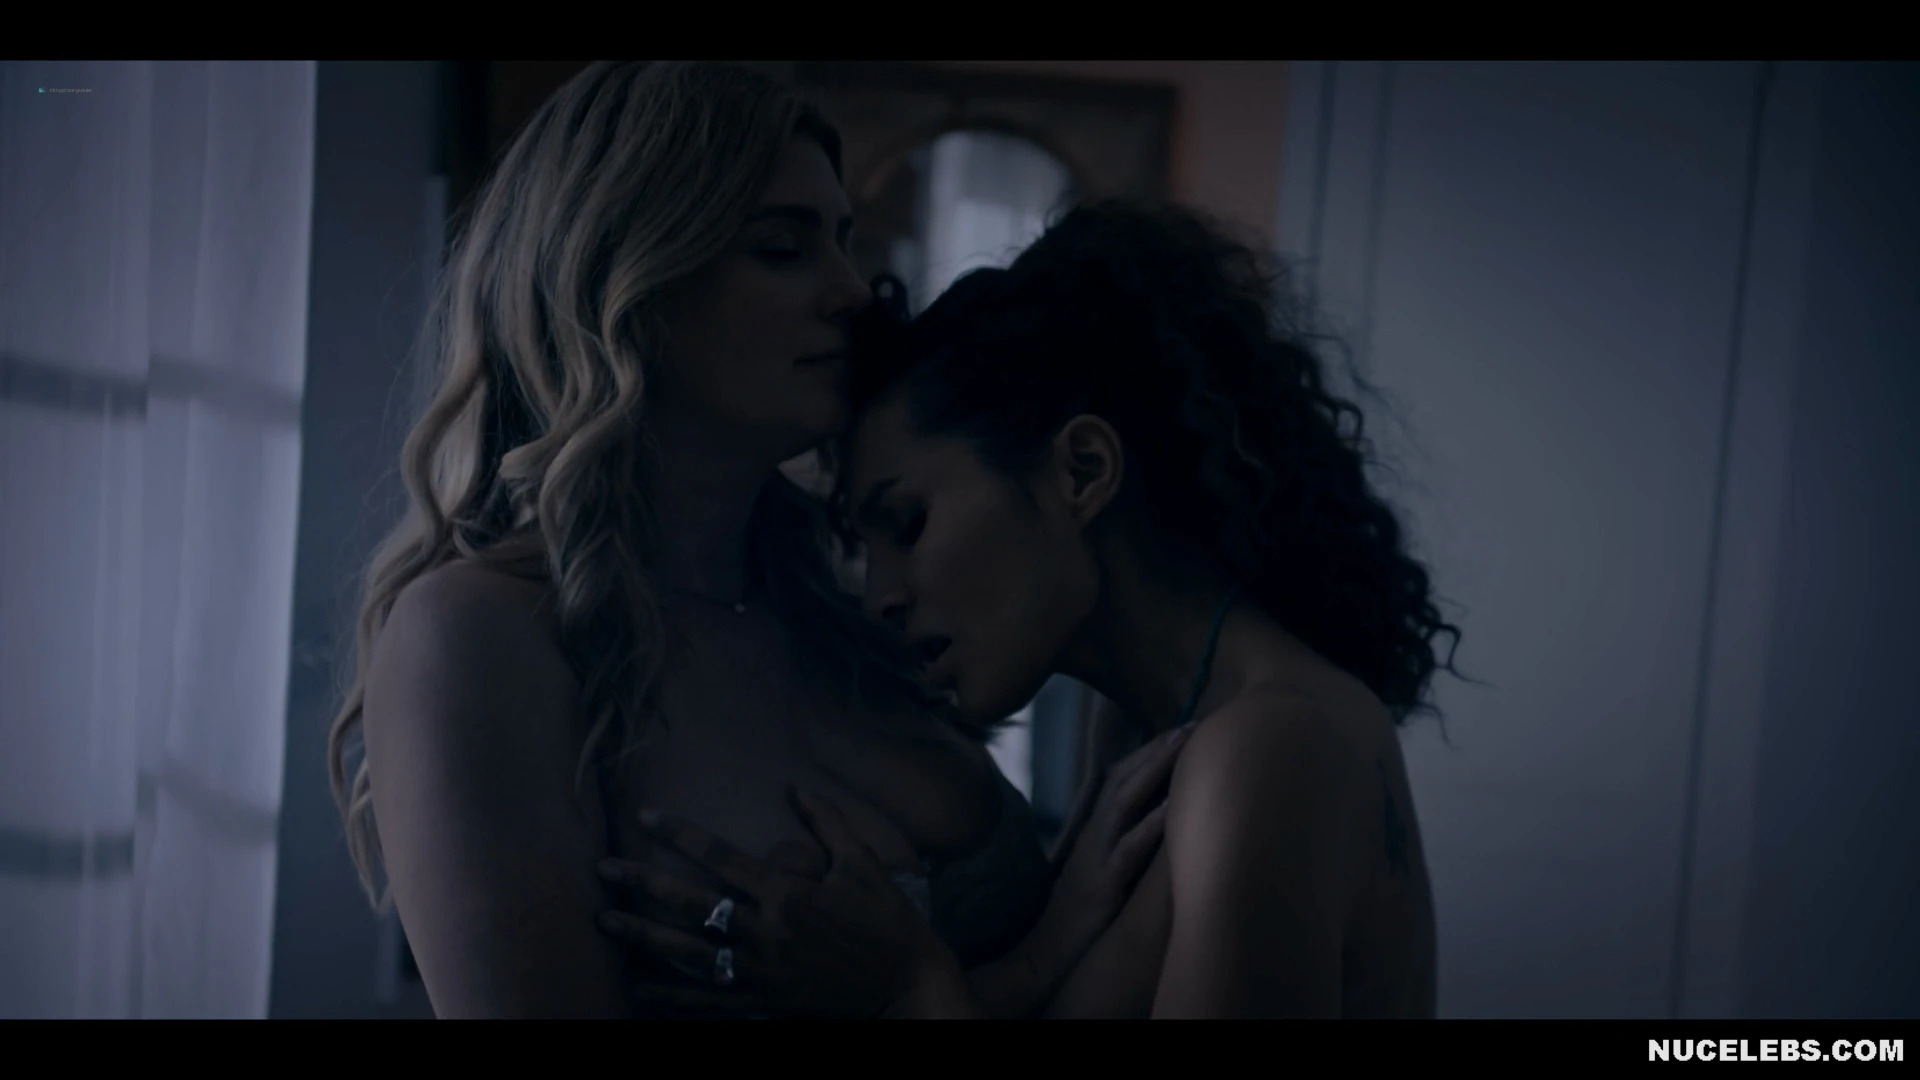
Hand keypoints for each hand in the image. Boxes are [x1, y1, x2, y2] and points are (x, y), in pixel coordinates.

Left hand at [595, 787, 953, 1016]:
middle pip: (690, 905)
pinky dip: (671, 998)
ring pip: (688, 954)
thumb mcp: (863, 863)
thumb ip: (828, 822)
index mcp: (787, 893)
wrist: (907, 986)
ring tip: (606, 923)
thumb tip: (795, 786)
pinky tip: (638, 990)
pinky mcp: (764, 1004)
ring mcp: (761, 972)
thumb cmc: (889, 921)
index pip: (721, 856)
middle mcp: (766, 932)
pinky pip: (708, 1001)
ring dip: (643, 938)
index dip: (680, 834)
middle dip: (642, 885)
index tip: (646, 815)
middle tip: (604, 870)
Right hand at [1033, 721, 1193, 966]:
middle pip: (1122, 778)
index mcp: (1092, 834)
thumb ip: (1117, 848)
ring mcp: (1095, 858)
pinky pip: (1128, 848)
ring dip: (1155, 769)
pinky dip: (1152, 824)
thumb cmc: (1075, 920)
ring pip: (1123, 801)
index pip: (1118, 779)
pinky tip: (1175, 807)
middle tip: (1192, 723)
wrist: (1043, 957)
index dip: (1147, 753)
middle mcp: (1092, 837)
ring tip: (1184, 744)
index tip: (1179, 731)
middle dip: (1157, 749)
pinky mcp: (1102, 885)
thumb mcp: (1096, 875)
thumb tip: (1152, 828)